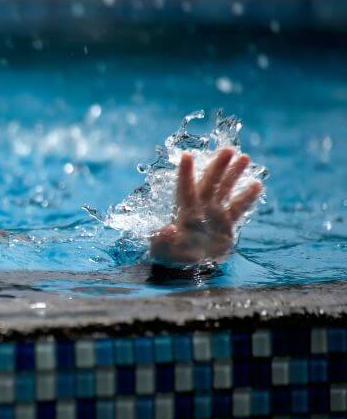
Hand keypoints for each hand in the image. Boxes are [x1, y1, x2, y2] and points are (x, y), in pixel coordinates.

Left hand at [149, 148, 262, 265]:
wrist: (185, 269)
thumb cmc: (169, 257)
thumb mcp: (162, 250)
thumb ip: (162, 240)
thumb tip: (166, 229)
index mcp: (182, 212)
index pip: (184, 189)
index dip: (185, 173)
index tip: (187, 155)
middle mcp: (199, 209)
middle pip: (209, 183)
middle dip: (217, 166)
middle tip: (229, 149)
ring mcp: (213, 215)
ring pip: (224, 190)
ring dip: (233, 174)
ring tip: (245, 157)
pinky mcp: (225, 225)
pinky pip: (237, 208)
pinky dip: (246, 197)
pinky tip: (257, 184)